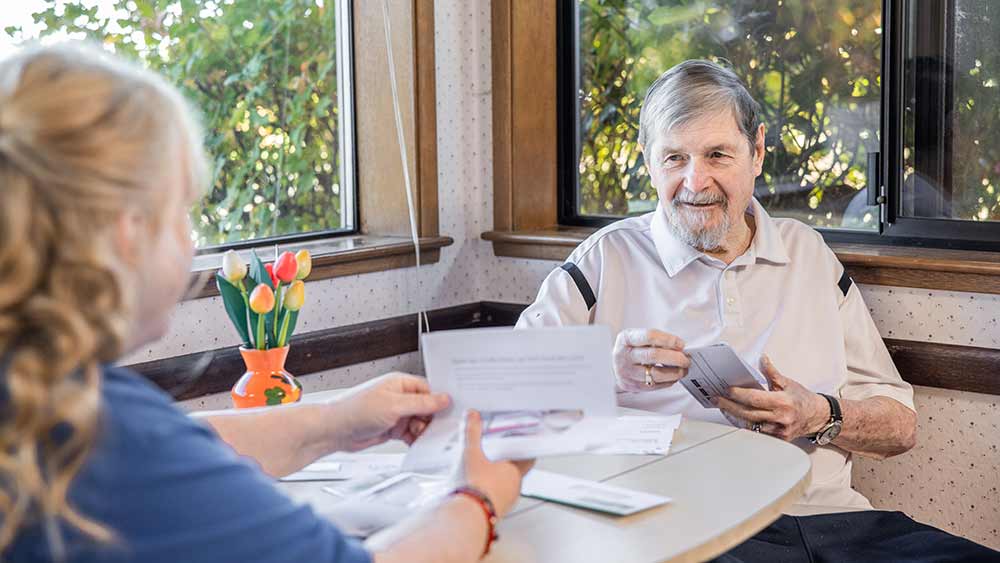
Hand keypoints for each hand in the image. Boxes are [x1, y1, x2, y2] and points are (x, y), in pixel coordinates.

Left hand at [334, 373, 450, 450]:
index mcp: (400, 384)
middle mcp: (400, 397)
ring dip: (424, 431)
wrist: (334, 431)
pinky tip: (418, 444)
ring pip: (420, 422)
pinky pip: (412, 434)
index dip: (440, 401)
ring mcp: (397, 414)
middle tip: (441, 430)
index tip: (452, 412)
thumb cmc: (356, 410)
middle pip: (427, 408)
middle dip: (433, 419)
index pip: (429, 390)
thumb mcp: (394, 405)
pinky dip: (416, 439)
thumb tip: (444, 399)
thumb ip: (421, 404)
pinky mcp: (393, 429)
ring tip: (425, 438)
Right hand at [452, 410, 533, 516]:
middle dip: (509, 466)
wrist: (471, 513)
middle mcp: (515, 485)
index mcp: (514, 470)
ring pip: (510, 487)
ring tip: (488, 477)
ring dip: (502, 482)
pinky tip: (483, 493)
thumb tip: (473, 417)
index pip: (529, 459)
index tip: (525, 448)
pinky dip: (494, 495)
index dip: (526, 453)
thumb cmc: (477, 485)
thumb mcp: (472, 454)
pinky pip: (501, 500)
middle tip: (499, 459)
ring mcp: (509, 500)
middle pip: (517, 473)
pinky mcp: (499, 511)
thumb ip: (472, 433)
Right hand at [613, 329, 689, 391]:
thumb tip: (679, 348)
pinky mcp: (632, 386)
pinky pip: (655, 385)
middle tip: (686, 359)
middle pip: (653, 356)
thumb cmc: (631, 349)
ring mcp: (626, 372)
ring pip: (656, 374)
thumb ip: (656, 341)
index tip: (681, 344)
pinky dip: (668, 381)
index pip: (649, 336)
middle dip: (675, 358)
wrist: (616, 364)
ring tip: (683, 369)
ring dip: (674, 372)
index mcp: (625, 339)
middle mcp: (623, 355)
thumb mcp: (638, 338)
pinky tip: (673, 376)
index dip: (668, 340)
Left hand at [714, 356, 829, 440]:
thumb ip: (772, 372)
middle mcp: (781, 418)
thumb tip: (762, 358)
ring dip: (734, 416)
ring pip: (751, 425)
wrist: (818, 417)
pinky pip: (757, 432)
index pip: (755, 399)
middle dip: (730, 406)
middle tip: (717, 399)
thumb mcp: (788, 382)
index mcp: (783, 402)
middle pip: (749, 414)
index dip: (739, 394)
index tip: (726, 389)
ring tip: (722, 406)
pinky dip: (745, 424)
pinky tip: (735, 417)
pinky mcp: (778, 439)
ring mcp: (779, 431)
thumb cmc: (802, 398)